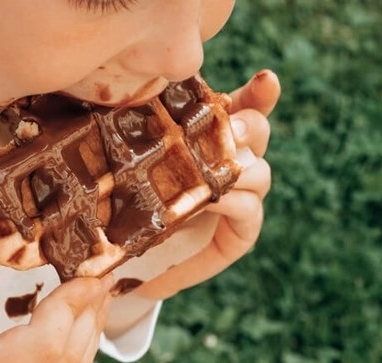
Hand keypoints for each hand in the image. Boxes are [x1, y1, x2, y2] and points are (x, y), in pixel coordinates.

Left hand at [133, 69, 280, 300]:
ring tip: (219, 168)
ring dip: (240, 167)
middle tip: (231, 127)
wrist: (125, 264)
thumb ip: (134, 137)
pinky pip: (249, 209)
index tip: (266, 78)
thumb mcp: (125, 166)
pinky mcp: (240, 233)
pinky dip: (234, 202)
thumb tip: (114, 96)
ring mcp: (241, 199)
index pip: (241, 107)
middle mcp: (231, 164)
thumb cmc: (123, 208)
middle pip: (257, 131)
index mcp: (208, 139)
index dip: (258, 93)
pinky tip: (213, 200)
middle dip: (250, 124)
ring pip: (259, 171)